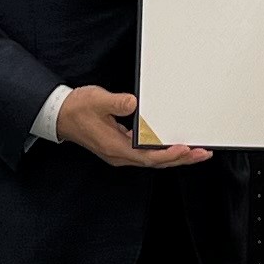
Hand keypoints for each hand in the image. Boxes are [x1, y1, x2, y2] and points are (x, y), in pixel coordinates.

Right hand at [57, 86, 207, 169]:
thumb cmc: (77, 108)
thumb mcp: (97, 100)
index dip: (168, 154)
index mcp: (115, 147)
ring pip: (153, 160)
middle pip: (156, 162)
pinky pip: (147, 154)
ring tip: (196, 152)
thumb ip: (117, 102)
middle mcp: (120, 155)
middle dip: (181, 158)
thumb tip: (135, 103)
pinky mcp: (121, 148)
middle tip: (202, 153)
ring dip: (175, 156)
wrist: (60, 115)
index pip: (148, 156)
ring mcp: (120, 153)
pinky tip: (174, 146)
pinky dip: (163, 152)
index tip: (185, 148)